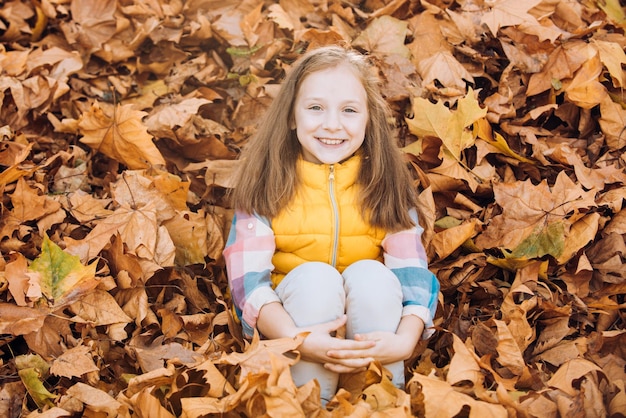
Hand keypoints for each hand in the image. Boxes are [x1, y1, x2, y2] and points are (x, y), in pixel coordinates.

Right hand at [256, 304, 375, 372]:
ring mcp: (329, 361)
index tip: (374, 342)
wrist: (293, 344)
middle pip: (352, 359)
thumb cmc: (307, 333)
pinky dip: (349, 369)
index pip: (352, 346)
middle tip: (377, 357)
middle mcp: (332, 355)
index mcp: (332, 345)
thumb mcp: (322, 327)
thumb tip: (346, 316)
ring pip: (347, 366)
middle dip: (365, 358)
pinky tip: (355, 369)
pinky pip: (340, 368)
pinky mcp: (325, 363)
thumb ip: (336, 323)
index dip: (364, 345)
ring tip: (369, 364)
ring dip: (359, 366)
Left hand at [325, 315, 423, 365]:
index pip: (352, 352)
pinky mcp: (369, 365)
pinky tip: (338, 369)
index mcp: (369, 351)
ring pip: (351, 368)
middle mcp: (368, 359)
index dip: (340, 352)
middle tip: (324, 358)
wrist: (401, 349)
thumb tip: (356, 337)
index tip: (329, 350)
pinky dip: (347, 370)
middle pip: (349, 361)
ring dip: (339, 368)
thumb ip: (367, 337)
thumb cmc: (390, 338)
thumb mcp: (380, 335)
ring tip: (327, 365)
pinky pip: (356, 370)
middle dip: (336, 361)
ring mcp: (369, 364)